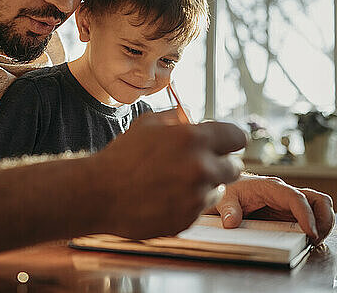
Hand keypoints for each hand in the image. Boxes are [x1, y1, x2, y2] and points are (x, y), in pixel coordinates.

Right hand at [93, 110, 245, 239]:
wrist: (99, 193)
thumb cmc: (121, 157)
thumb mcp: (147, 124)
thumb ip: (177, 118)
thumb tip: (193, 117)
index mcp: (194, 139)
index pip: (238, 137)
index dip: (230, 139)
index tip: (225, 144)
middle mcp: (201, 168)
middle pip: (235, 168)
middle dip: (221, 163)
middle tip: (201, 164)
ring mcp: (195, 197)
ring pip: (218, 190)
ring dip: (204, 185)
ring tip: (175, 182)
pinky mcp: (188, 219)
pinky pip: (200, 209)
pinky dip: (188, 203)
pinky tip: (165, 197)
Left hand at [210, 175, 334, 244]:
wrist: (231, 189)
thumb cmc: (231, 190)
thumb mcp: (225, 198)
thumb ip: (228, 210)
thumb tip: (231, 222)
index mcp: (271, 188)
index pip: (296, 198)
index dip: (306, 215)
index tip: (310, 232)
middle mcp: (286, 194)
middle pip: (318, 199)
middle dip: (324, 219)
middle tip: (316, 239)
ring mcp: (291, 204)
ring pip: (320, 207)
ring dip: (324, 224)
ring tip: (314, 242)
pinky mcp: (291, 214)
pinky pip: (312, 217)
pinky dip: (316, 228)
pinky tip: (307, 241)